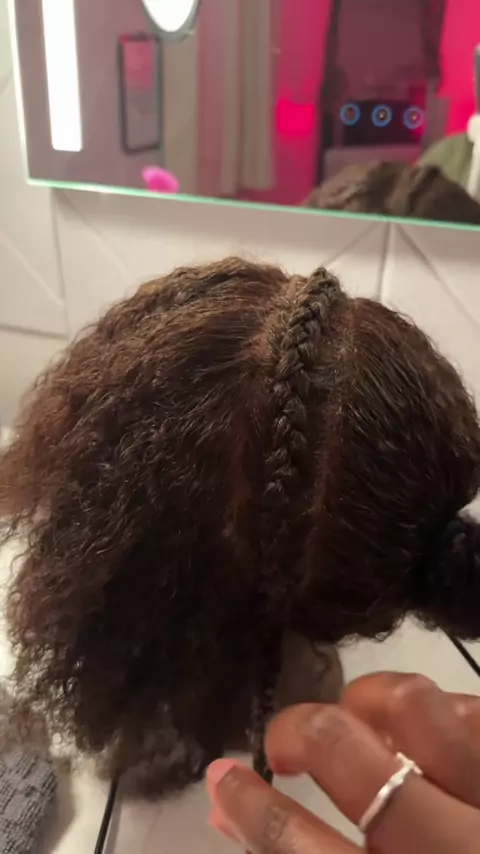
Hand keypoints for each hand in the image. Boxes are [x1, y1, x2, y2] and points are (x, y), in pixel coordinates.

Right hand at [206, 673, 479, 851]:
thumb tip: (228, 805)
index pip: (298, 848)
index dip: (251, 805)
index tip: (226, 776)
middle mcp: (449, 850)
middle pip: (348, 752)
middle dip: (299, 731)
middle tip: (286, 745)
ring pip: (416, 707)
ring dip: (369, 702)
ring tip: (357, 724)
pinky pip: (471, 711)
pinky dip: (436, 711)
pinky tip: (425, 737)